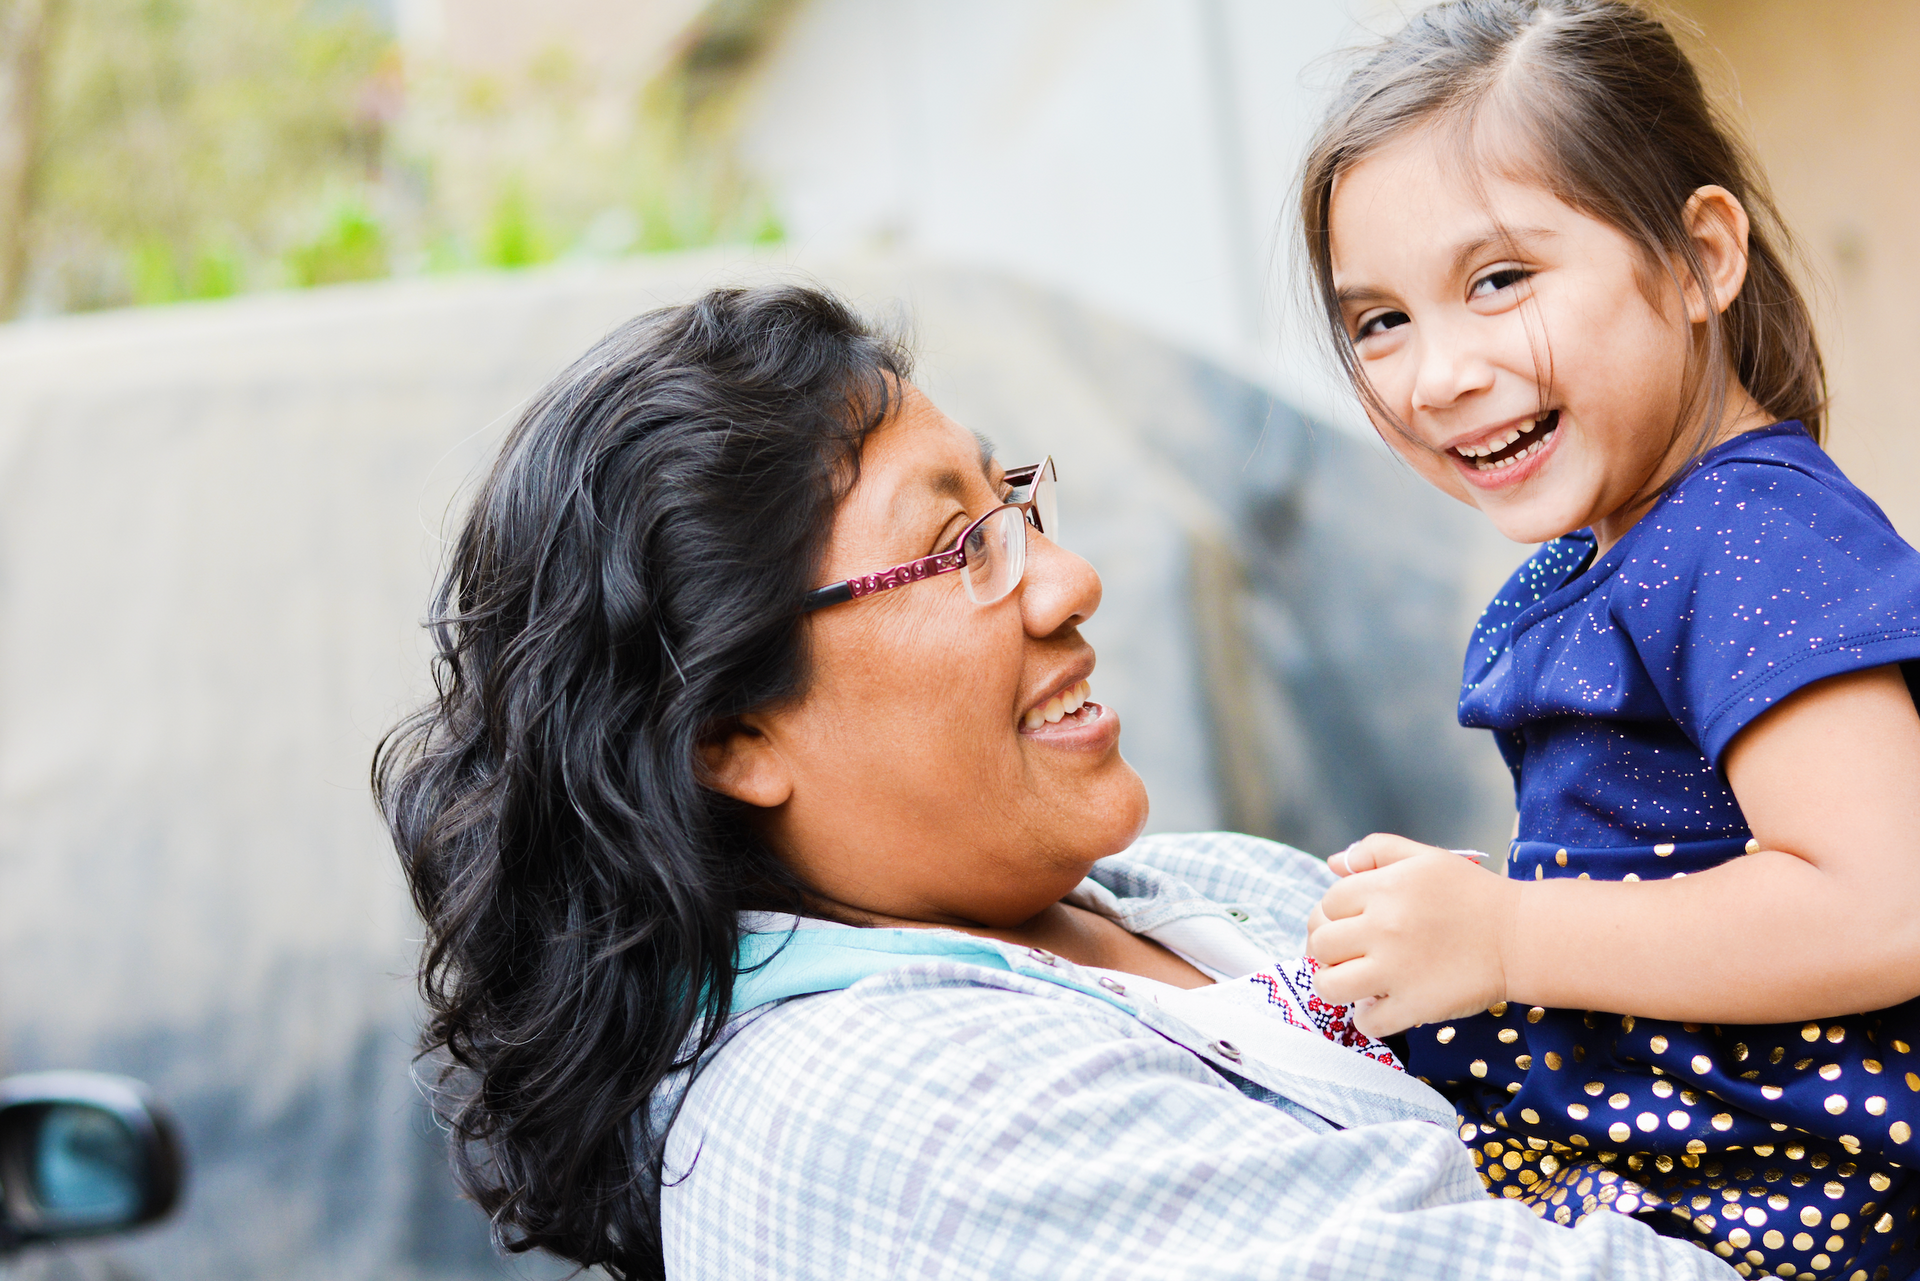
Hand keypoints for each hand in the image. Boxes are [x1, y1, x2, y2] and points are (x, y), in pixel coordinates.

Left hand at [1307, 833, 1521, 1037]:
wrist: (1521, 937)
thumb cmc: (1472, 894)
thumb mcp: (1425, 858)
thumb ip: (1377, 850)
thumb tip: (1335, 862)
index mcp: (1384, 889)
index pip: (1328, 904)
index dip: (1333, 915)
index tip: (1349, 924)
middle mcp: (1383, 928)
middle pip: (1320, 944)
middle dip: (1326, 949)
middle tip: (1347, 953)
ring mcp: (1396, 970)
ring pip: (1330, 985)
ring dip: (1334, 985)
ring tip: (1354, 980)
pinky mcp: (1414, 1006)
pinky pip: (1366, 1022)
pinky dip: (1367, 1017)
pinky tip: (1380, 1004)